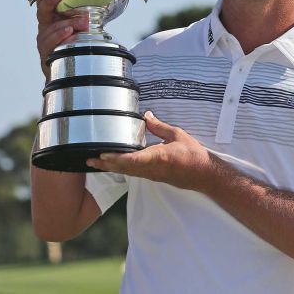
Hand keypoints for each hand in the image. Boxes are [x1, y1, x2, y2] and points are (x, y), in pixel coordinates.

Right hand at [36, 0, 88, 78]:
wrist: (66, 69)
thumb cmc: (71, 45)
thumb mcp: (77, 28)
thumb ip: (81, 18)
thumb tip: (95, 9)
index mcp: (50, 19)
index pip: (44, 4)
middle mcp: (44, 28)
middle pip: (43, 12)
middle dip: (49, 2)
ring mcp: (44, 40)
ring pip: (53, 28)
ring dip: (67, 22)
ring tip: (81, 21)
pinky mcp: (46, 53)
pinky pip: (52, 43)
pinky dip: (61, 36)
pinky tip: (69, 32)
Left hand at [86, 112, 216, 191]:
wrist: (203, 174)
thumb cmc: (193, 154)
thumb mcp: (176, 134)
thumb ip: (159, 126)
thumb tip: (146, 115)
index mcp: (158, 157)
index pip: (132, 159)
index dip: (116, 158)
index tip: (102, 154)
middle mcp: (152, 169)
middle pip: (124, 168)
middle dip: (106, 164)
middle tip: (89, 159)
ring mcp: (151, 175)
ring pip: (127, 172)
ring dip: (111, 167)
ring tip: (96, 162)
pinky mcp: (153, 177)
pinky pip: (133, 173)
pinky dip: (121, 169)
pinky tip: (114, 164)